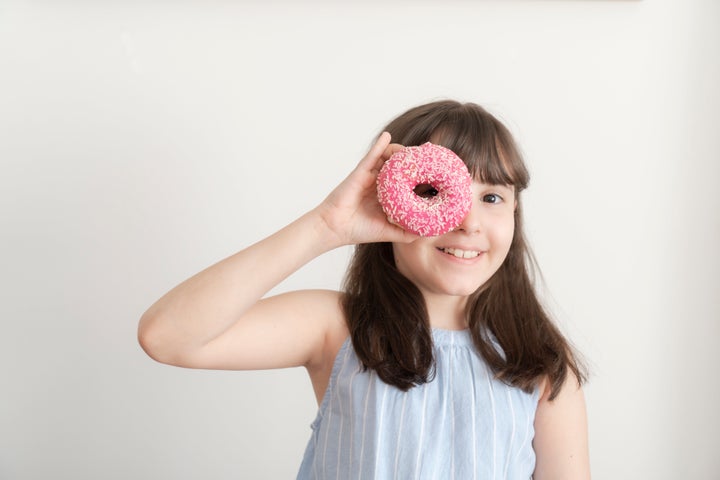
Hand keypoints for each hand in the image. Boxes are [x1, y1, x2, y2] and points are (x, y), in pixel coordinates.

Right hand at [316, 132, 418, 246]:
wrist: (336, 228)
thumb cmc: (359, 230)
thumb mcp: (389, 232)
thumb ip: (407, 232)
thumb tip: (428, 231)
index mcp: (388, 195)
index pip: (408, 182)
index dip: (421, 177)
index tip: (436, 174)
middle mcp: (381, 183)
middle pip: (400, 167)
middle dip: (414, 161)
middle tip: (428, 157)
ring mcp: (371, 176)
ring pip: (388, 158)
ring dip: (401, 152)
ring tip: (413, 152)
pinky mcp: (361, 172)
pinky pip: (371, 155)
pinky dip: (379, 145)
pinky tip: (387, 136)